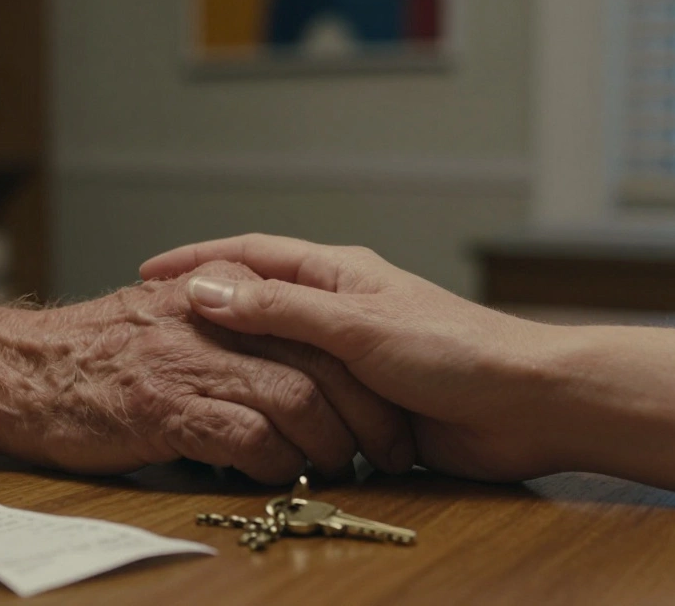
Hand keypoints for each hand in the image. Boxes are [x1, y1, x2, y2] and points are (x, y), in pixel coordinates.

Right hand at [0, 260, 413, 482]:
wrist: (17, 370)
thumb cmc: (94, 353)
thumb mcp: (168, 317)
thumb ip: (228, 323)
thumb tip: (289, 357)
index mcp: (222, 288)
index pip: (315, 317)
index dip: (357, 362)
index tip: (383, 400)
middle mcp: (216, 317)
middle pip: (321, 359)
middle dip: (363, 411)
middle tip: (381, 449)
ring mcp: (194, 361)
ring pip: (296, 399)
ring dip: (326, 443)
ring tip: (334, 468)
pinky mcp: (170, 408)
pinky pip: (248, 437)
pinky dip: (273, 462)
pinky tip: (274, 475)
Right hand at [141, 235, 561, 481]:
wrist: (524, 405)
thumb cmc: (455, 351)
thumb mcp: (356, 327)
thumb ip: (282, 312)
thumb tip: (206, 290)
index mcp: (339, 275)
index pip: (254, 255)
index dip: (200, 260)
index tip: (150, 272)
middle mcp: (341, 311)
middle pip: (261, 304)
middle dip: (213, 313)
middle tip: (160, 329)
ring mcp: (352, 358)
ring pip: (280, 357)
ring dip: (243, 364)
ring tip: (192, 376)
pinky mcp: (365, 403)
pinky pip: (305, 400)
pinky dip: (275, 408)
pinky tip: (248, 419)